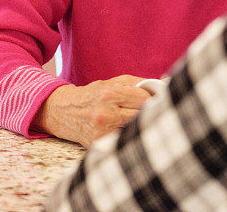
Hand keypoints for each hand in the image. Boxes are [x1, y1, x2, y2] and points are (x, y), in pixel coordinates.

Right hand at [32, 75, 150, 146]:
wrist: (64, 112)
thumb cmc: (93, 94)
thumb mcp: (112, 82)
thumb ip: (137, 83)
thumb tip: (162, 85)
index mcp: (108, 93)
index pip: (143, 98)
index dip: (153, 98)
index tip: (156, 99)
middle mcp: (104, 113)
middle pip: (140, 115)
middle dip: (148, 111)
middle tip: (152, 109)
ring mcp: (101, 131)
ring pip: (133, 128)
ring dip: (139, 124)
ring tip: (139, 119)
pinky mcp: (99, 143)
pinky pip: (122, 138)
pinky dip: (128, 134)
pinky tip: (126, 129)